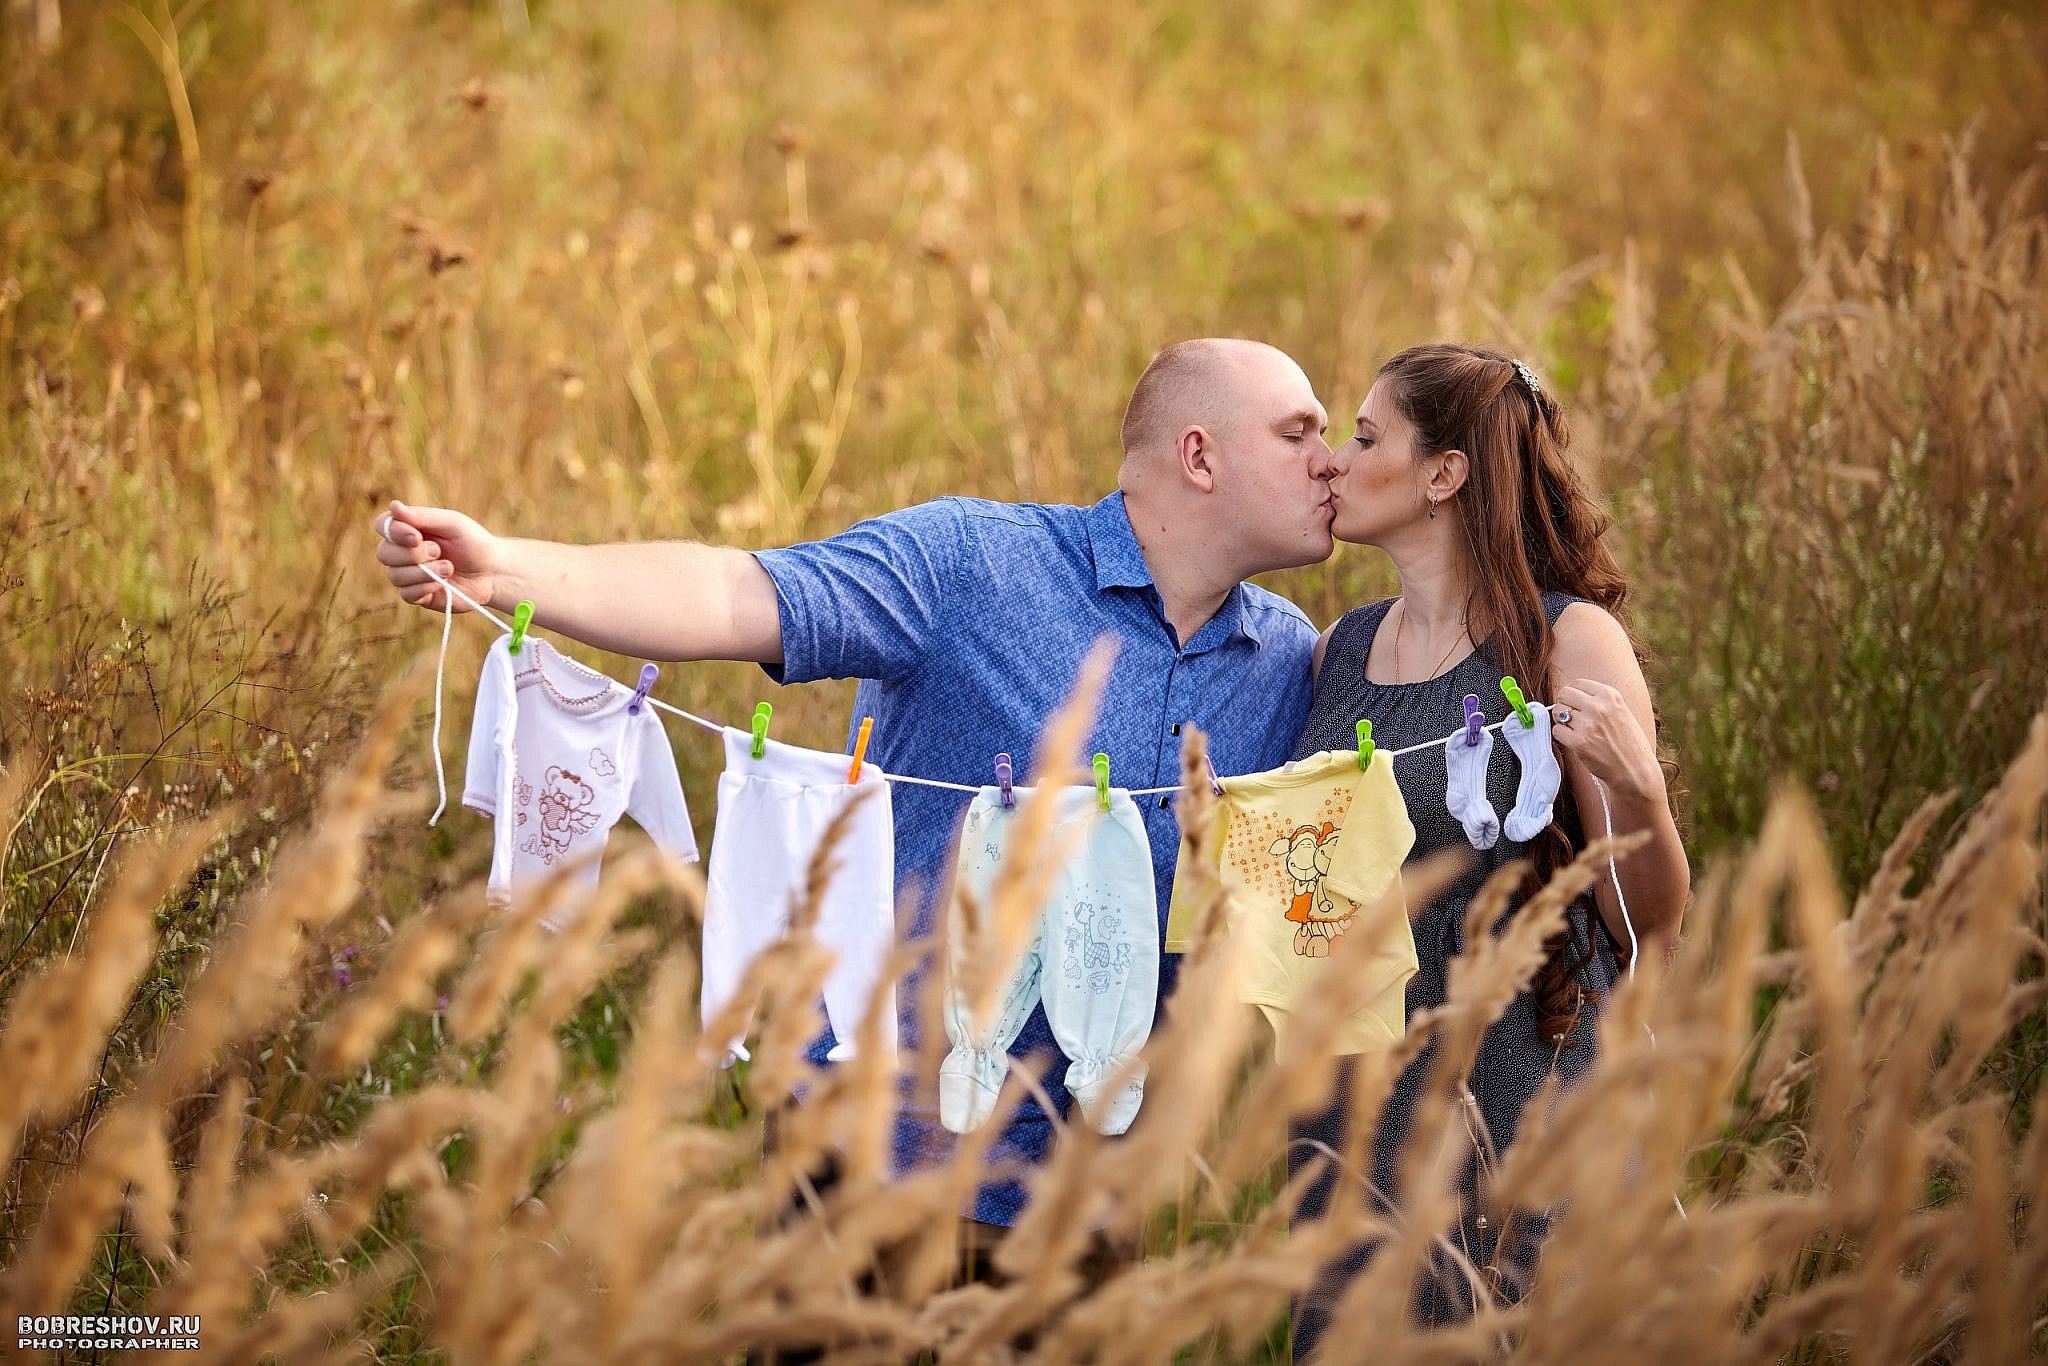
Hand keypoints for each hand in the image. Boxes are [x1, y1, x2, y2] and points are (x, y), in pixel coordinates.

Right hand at [373, 499, 501, 612]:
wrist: (493, 572)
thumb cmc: (474, 542)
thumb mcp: (452, 523)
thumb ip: (423, 516)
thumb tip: (393, 506)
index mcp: (410, 529)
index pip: (382, 526)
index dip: (393, 532)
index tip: (417, 536)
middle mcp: (404, 552)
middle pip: (384, 553)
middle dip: (412, 554)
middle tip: (438, 551)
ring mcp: (409, 575)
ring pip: (395, 575)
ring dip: (424, 571)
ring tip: (449, 567)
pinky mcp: (418, 595)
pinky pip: (407, 593)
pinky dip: (426, 586)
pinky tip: (444, 582)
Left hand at [1550, 680, 1662, 802]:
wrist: (1635, 770)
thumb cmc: (1629, 742)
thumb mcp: (1621, 711)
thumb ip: (1599, 701)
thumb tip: (1572, 695)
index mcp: (1610, 695)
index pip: (1577, 683)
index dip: (1573, 694)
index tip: (1576, 704)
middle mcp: (1599, 707)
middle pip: (1563, 694)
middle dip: (1564, 704)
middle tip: (1572, 717)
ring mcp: (1588, 724)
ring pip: (1557, 712)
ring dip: (1562, 721)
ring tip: (1575, 730)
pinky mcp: (1578, 742)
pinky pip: (1556, 730)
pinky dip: (1561, 735)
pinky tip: (1574, 741)